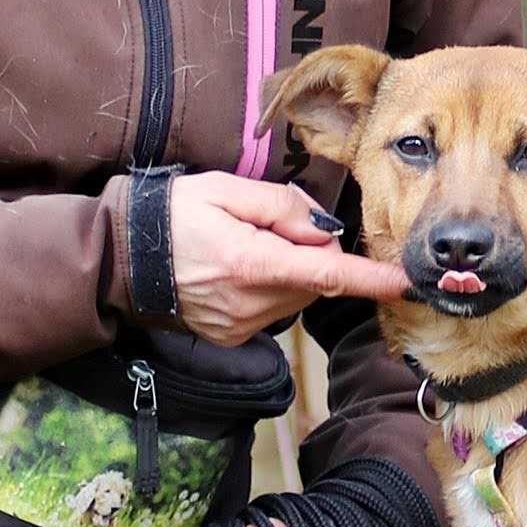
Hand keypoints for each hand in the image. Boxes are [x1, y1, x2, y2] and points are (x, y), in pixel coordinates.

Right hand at [162, 173, 407, 346]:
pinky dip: (270, 288)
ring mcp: (239, 325)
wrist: (123, 256)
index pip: (326, 275)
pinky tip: (237, 268)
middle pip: (315, 281)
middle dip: (313, 252)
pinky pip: (273, 309)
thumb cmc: (173, 213)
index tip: (404, 283)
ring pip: (297, 297)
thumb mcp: (225, 190)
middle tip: (273, 225)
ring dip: (292, 271)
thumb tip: (322, 230)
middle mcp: (249, 303)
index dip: (369, 279)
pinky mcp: (232, 336)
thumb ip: (281, 207)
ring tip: (249, 244)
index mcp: (250, 263)